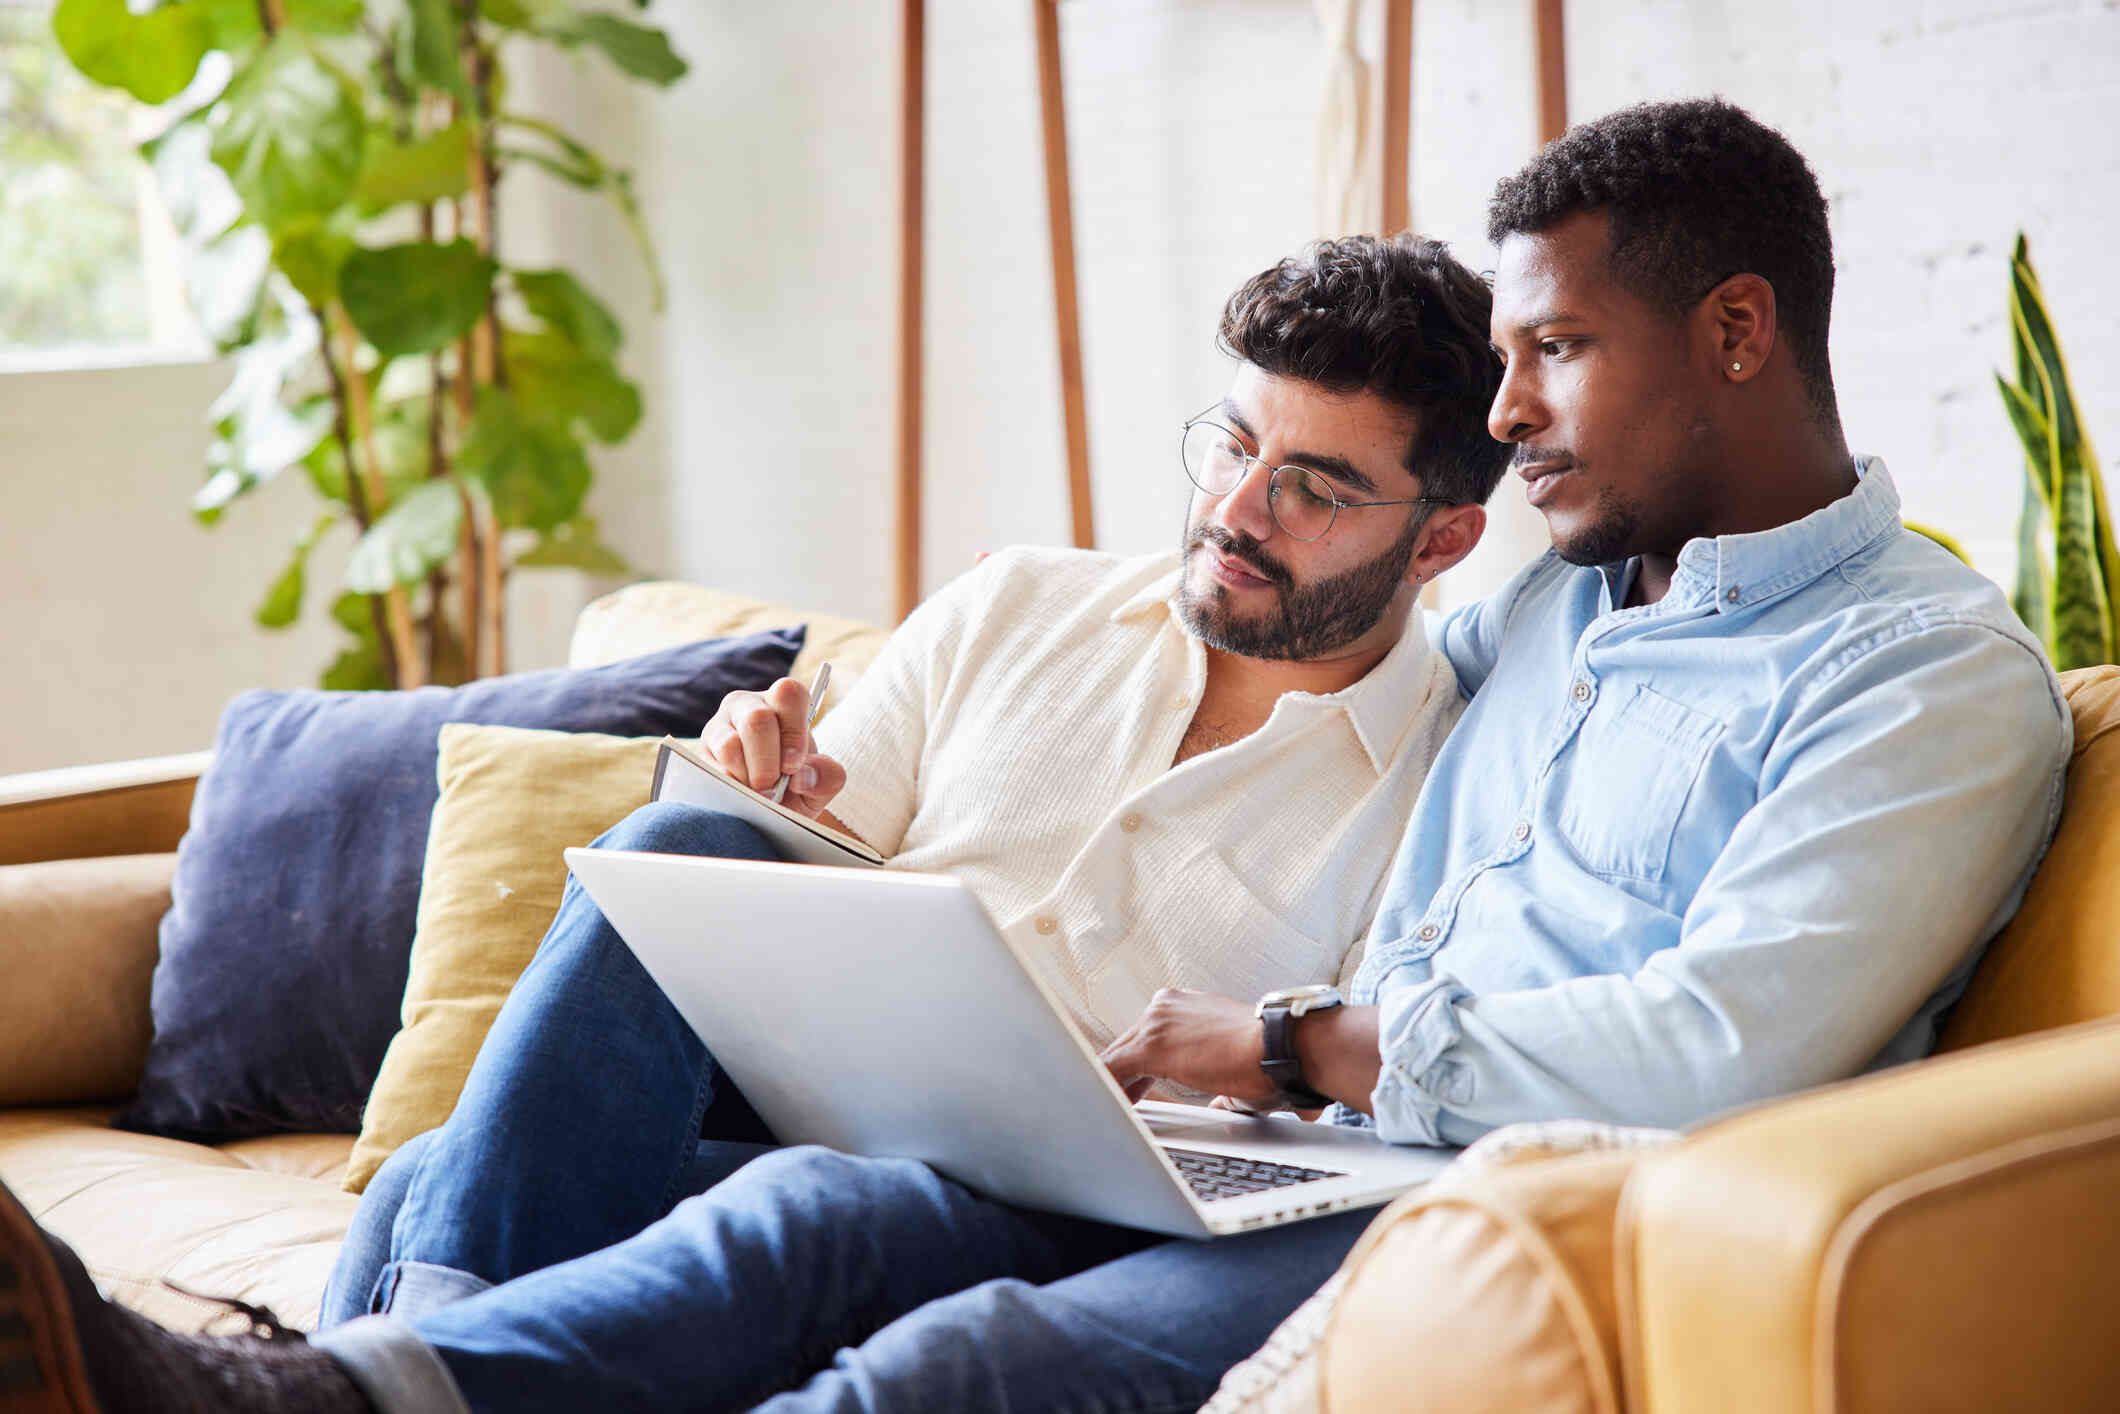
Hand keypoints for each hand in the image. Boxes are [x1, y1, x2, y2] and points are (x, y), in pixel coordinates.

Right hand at [701, 677, 847, 817]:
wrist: (766, 813)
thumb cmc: (796, 790)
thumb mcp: (820, 785)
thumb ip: (827, 777)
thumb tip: (801, 775)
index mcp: (785, 703)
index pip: (789, 693)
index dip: (793, 731)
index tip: (794, 766)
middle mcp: (750, 705)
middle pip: (757, 720)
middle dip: (767, 762)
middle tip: (773, 786)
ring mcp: (720, 725)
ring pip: (730, 745)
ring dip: (748, 777)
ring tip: (759, 794)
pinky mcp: (700, 750)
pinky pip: (712, 766)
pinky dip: (731, 787)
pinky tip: (741, 794)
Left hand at [1098, 989, 1280, 1109]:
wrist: (1280, 1047)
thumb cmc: (1268, 1055)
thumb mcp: (1234, 1061)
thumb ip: (1216, 1076)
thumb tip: (1219, 1099)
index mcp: (1185, 1005)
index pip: (1148, 1035)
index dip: (1139, 1067)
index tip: (1139, 1086)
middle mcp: (1166, 1005)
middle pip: (1128, 1044)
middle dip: (1125, 1077)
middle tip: (1124, 1102)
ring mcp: (1156, 1022)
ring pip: (1117, 1056)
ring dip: (1115, 1084)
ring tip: (1115, 1108)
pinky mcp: (1150, 1045)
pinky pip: (1113, 1069)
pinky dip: (1109, 1088)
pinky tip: (1113, 1107)